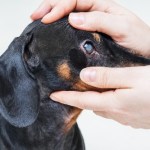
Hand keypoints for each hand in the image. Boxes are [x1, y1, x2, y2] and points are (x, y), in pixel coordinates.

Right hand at [31, 0, 149, 57]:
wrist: (145, 54)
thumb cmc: (139, 40)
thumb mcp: (122, 27)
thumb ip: (100, 20)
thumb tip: (73, 18)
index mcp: (102, 6)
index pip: (74, 0)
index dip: (58, 7)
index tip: (46, 18)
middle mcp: (94, 13)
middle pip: (68, 4)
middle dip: (50, 7)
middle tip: (35, 16)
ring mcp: (91, 24)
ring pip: (68, 14)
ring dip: (52, 15)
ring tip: (39, 20)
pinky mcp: (89, 36)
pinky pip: (72, 28)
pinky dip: (60, 27)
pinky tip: (53, 30)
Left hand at [50, 66, 149, 127]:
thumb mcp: (133, 77)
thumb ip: (108, 77)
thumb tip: (85, 76)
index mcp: (114, 102)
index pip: (82, 100)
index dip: (66, 98)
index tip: (53, 95)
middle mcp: (116, 112)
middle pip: (90, 104)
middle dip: (77, 98)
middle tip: (68, 90)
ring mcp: (124, 115)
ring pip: (100, 106)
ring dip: (91, 99)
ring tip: (84, 90)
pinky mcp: (132, 114)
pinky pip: (111, 107)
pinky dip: (103, 101)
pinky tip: (106, 94)